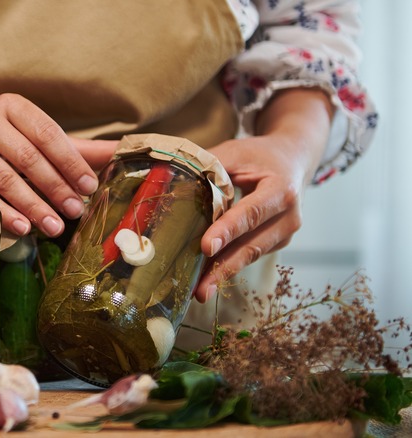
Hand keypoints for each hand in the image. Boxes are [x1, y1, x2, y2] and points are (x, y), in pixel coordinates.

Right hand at [0, 93, 115, 236]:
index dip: (70, 162)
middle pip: (28, 158)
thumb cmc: (0, 144)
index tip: (89, 187)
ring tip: (55, 226)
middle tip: (76, 211)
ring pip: (5, 180)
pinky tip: (24, 228)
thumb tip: (121, 152)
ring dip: (34, 206)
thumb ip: (75, 148)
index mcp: (11, 106)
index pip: (47, 134)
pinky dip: (4, 214)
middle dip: (55, 188)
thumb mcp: (34, 138)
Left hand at [194, 88, 333, 301]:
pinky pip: (250, 255)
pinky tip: (207, 276)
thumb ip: (209, 168)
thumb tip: (170, 180)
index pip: (251, 213)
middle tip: (201, 288)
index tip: (206, 247)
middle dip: (224, 267)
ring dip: (223, 273)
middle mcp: (289, 216)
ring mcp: (285, 233)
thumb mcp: (235, 153)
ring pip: (250, 255)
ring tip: (201, 290)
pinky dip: (228, 264)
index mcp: (281, 189)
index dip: (228, 230)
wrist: (292, 159)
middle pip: (253, 245)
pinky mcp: (277, 243)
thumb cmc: (258, 155)